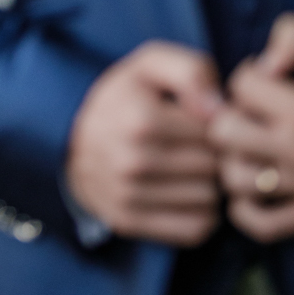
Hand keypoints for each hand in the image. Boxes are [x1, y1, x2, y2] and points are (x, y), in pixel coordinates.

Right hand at [65, 42, 223, 245]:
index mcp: (141, 119)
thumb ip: (191, 71)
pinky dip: (199, 214)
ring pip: (209, 200)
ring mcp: (129, 196)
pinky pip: (194, 229)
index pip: (215, 132)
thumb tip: (220, 109)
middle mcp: (133, 161)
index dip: (219, 124)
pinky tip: (186, 193)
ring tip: (193, 168)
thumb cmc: (124, 98)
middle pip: (213, 167)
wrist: (74, 142)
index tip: (205, 120)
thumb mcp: (150, 65)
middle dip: (215, 155)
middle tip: (202, 145)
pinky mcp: (129, 222)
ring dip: (209, 186)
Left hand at [210, 14, 293, 242]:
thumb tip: (262, 61)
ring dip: (234, 157)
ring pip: (234, 178)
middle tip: (251, 111)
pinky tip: (254, 182)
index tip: (269, 79)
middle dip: (231, 114)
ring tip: (252, 143)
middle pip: (224, 133)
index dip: (249, 74)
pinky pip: (259, 225)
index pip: (240, 85)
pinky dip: (245, 207)